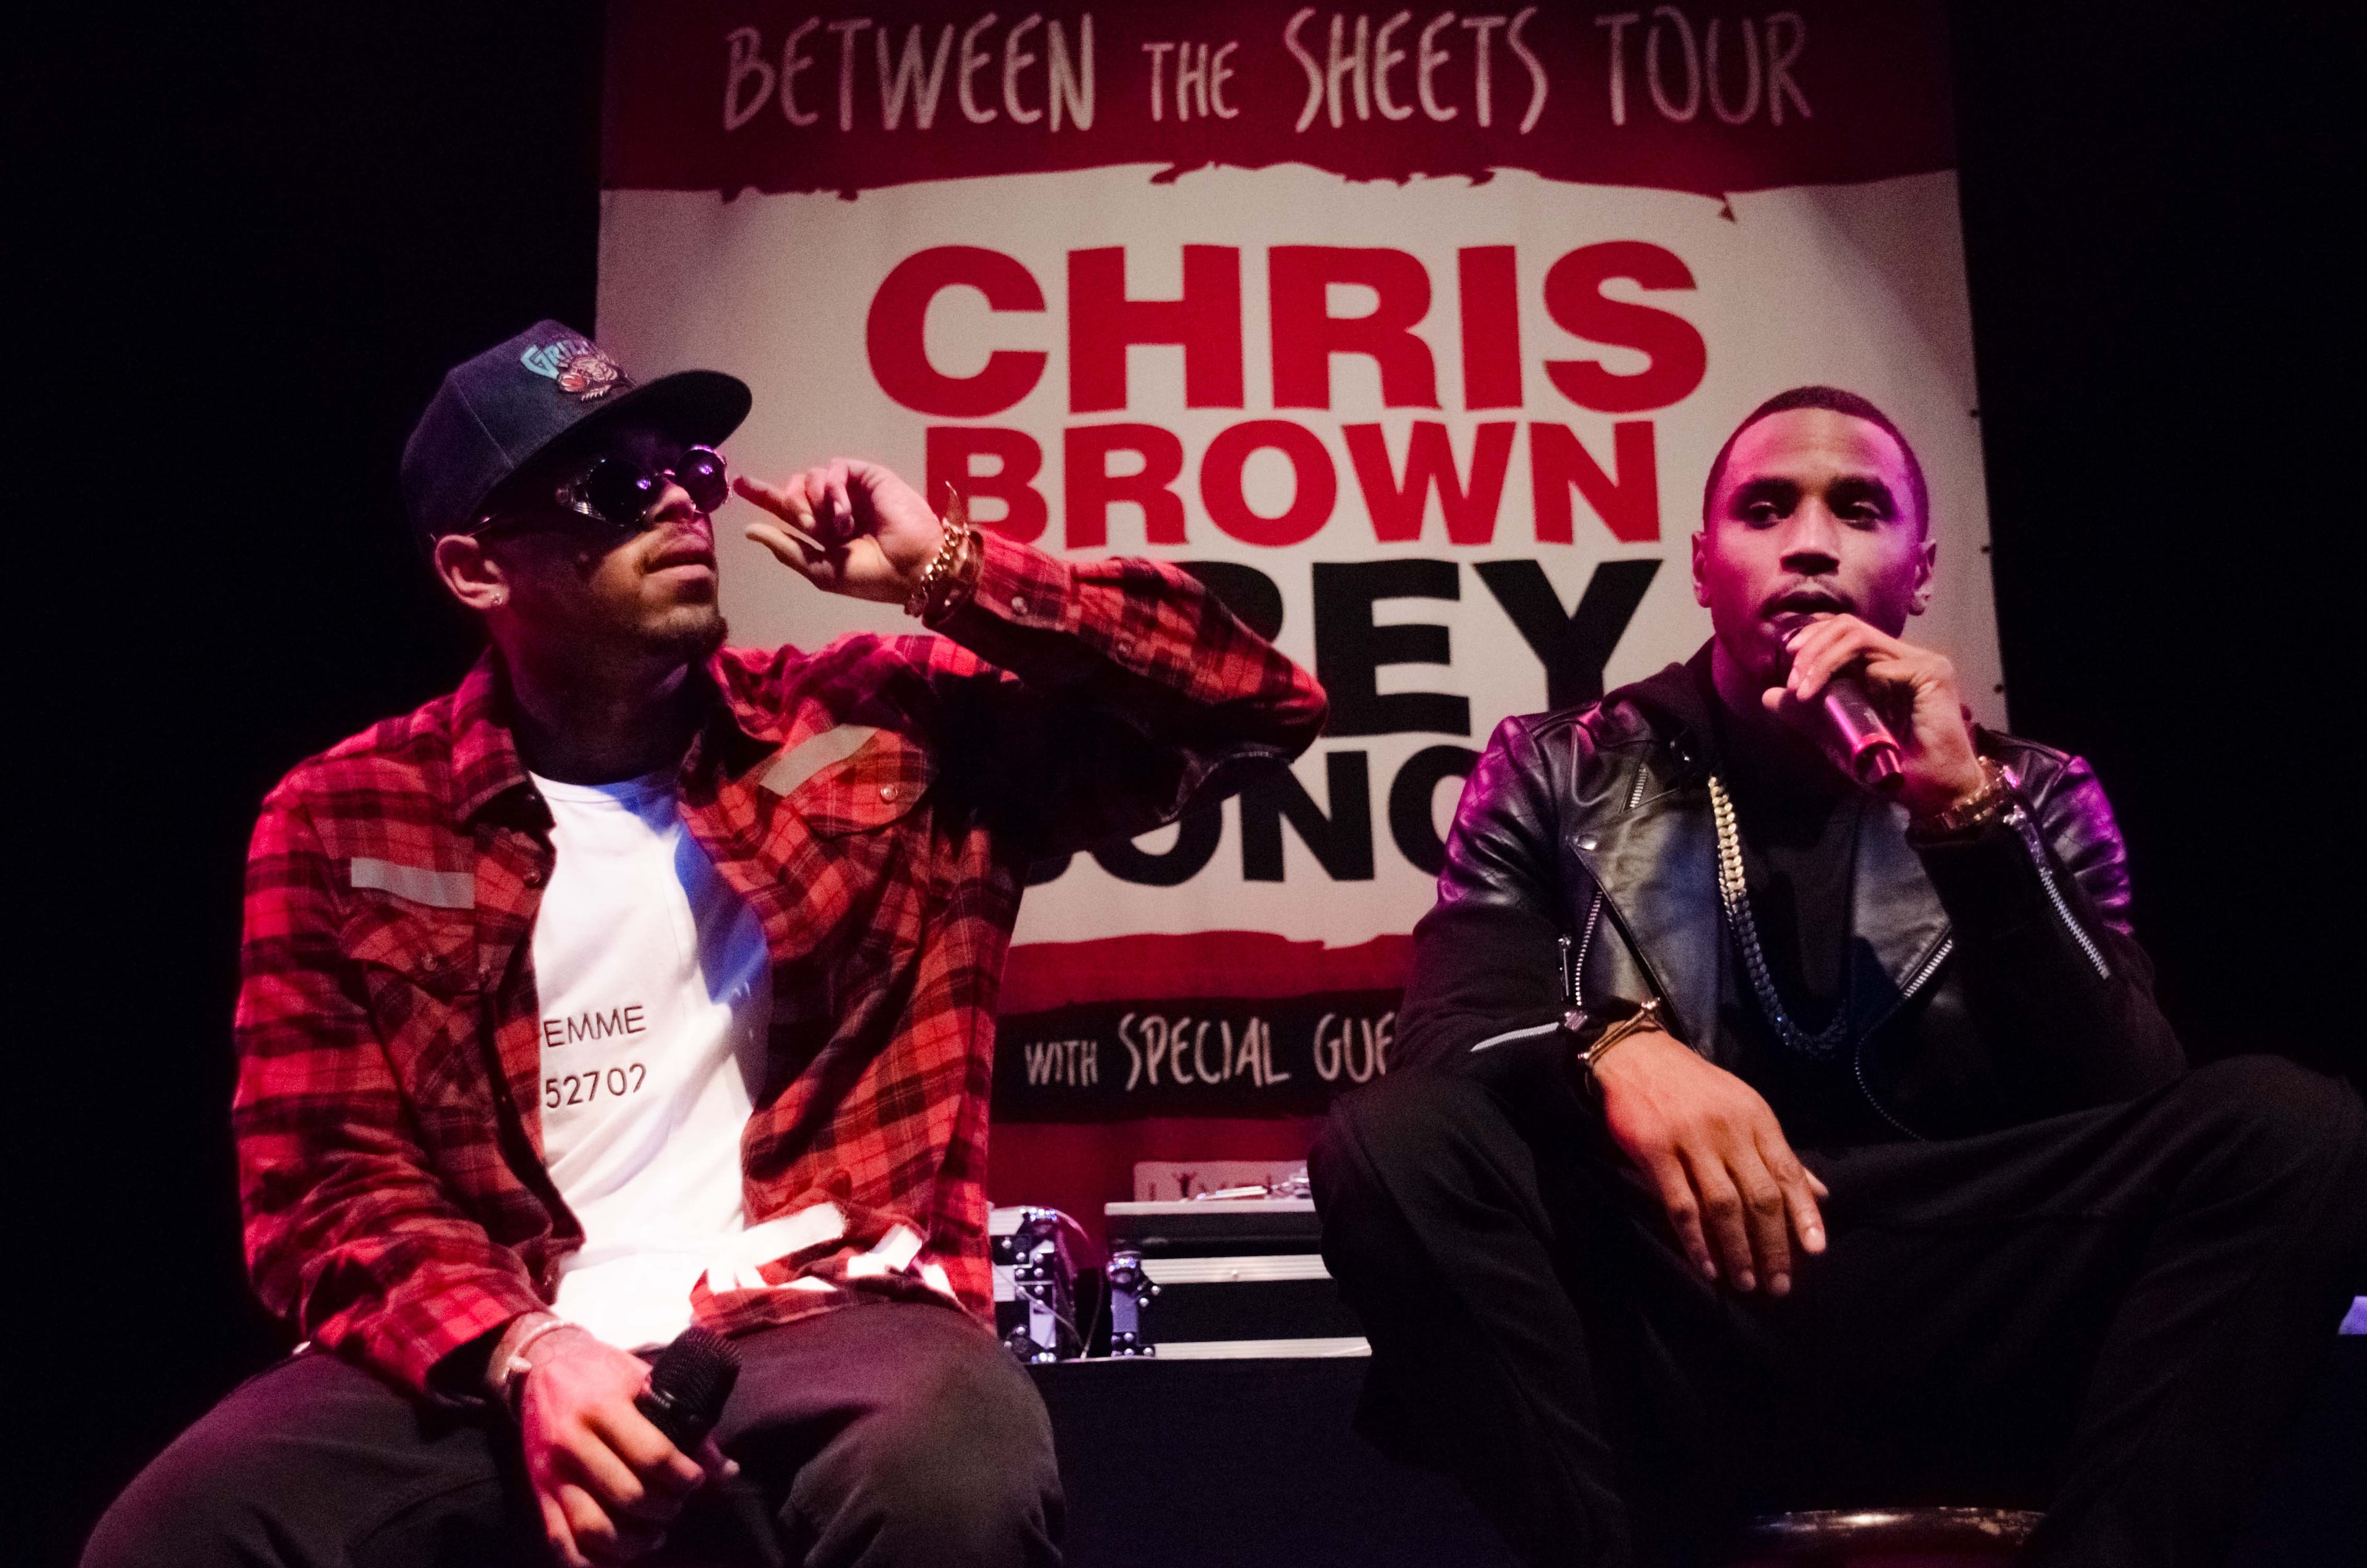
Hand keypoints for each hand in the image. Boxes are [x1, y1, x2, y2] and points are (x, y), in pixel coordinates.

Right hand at [518, 1328, 733, 1565]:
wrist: (540, 1365)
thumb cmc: (602, 1371)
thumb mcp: (645, 1379)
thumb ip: (687, 1421)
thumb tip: (727, 1471)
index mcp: (602, 1406)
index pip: (653, 1455)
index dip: (685, 1476)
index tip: (697, 1480)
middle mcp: (571, 1441)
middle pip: (628, 1496)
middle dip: (664, 1508)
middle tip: (677, 1504)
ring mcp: (549, 1473)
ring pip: (593, 1528)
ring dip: (633, 1542)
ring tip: (654, 1533)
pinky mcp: (537, 1494)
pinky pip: (561, 1544)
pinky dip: (591, 1561)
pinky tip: (619, 1555)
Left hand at [735, 459, 944, 604]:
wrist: (913, 568)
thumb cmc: (872, 577)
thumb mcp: (822, 570)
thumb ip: (786, 548)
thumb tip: (750, 530)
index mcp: (824, 532)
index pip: (788, 509)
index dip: (765, 496)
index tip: (739, 483)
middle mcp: (835, 509)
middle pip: (795, 487)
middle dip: (792, 503)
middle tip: (807, 524)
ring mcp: (852, 491)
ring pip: (811, 476)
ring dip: (818, 502)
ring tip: (840, 527)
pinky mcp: (868, 476)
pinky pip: (835, 469)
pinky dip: (834, 490)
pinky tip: (845, 513)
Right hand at [1592, 1028, 1828, 1295]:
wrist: (1638, 1057)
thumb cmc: (1697, 1089)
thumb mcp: (1746, 1110)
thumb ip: (1780, 1154)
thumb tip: (1820, 1195)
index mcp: (1757, 1120)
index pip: (1788, 1173)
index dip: (1804, 1214)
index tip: (1815, 1251)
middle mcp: (1729, 1130)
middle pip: (1759, 1196)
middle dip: (1773, 1246)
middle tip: (1778, 1284)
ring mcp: (1691, 1140)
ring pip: (1722, 1206)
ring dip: (1737, 1250)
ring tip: (1746, 1283)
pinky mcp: (1655, 1150)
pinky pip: (1680, 1204)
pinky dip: (1696, 1240)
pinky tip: (1708, 1266)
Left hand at [1765, 614, 1983, 817]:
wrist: (1930, 794)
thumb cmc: (1892, 770)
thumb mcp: (1838, 738)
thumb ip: (1808, 715)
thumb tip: (1769, 695)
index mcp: (1882, 668)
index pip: (1842, 634)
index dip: (1811, 640)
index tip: (1788, 667)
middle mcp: (1901, 659)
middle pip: (1846, 626)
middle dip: (1810, 647)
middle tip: (1792, 681)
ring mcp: (1918, 662)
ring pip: (1856, 635)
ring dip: (1821, 658)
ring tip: (1802, 690)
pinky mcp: (1929, 672)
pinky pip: (1878, 660)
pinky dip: (1848, 675)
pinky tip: (1839, 703)